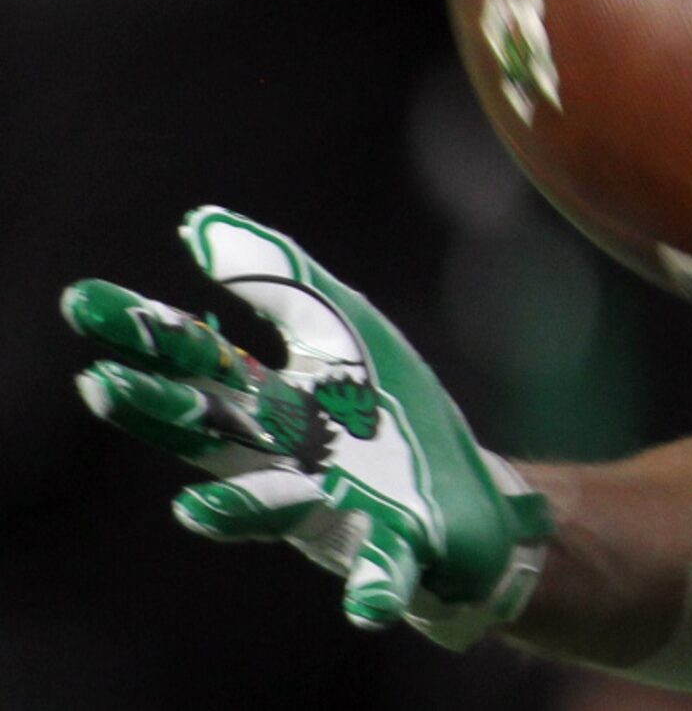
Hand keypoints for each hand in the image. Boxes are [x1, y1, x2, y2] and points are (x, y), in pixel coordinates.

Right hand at [63, 206, 549, 646]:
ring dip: (239, 511)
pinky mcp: (392, 544)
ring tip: (199, 510)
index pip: (195, 365)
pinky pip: (381, 571)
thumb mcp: (341, 328)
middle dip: (161, 412)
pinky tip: (364, 608)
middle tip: (104, 384)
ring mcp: (331, 506)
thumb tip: (198, 222)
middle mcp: (281, 460)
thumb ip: (276, 278)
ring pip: (276, 511)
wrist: (467, 498)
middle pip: (212, 433)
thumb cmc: (386, 413)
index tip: (85, 303)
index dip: (145, 334)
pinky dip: (371, 586)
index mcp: (267, 406)